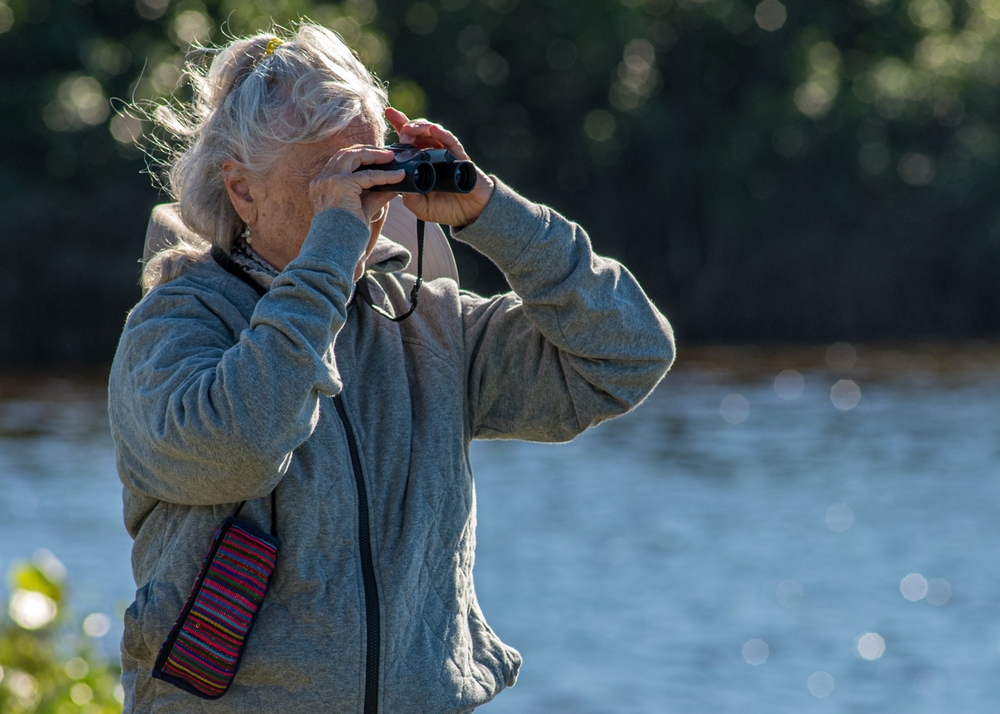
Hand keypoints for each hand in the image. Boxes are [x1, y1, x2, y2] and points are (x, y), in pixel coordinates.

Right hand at [309, 145, 402, 226]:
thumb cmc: (346, 233)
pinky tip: (398, 176)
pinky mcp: (341, 184)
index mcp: (322, 184)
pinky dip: (385, 175)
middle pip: (345, 154)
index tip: (377, 158)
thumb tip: (394, 187)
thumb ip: (376, 195)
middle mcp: (322, 179)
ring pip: (354, 156)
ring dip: (374, 155)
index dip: (360, 157)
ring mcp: (329, 180)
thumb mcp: (363, 208)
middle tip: (387, 154)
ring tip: (391, 158)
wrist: (336, 246)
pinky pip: (369, 176)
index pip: (341, 162)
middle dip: (368, 151)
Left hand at [386, 107, 494, 226]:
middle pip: (418, 133)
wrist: (470, 214)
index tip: (388, 114)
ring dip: (420, 126)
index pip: (408, 142)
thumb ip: (411, 199)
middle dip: (405, 122)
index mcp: (421, 162)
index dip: (399, 127)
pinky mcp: (460, 157)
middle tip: (393, 116)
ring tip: (410, 127)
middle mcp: (432, 154)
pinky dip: (442, 134)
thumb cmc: (446, 209)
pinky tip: (434, 130)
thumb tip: (401, 186)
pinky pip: (451, 142)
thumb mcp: (422, 208)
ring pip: (432, 133)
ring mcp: (446, 154)